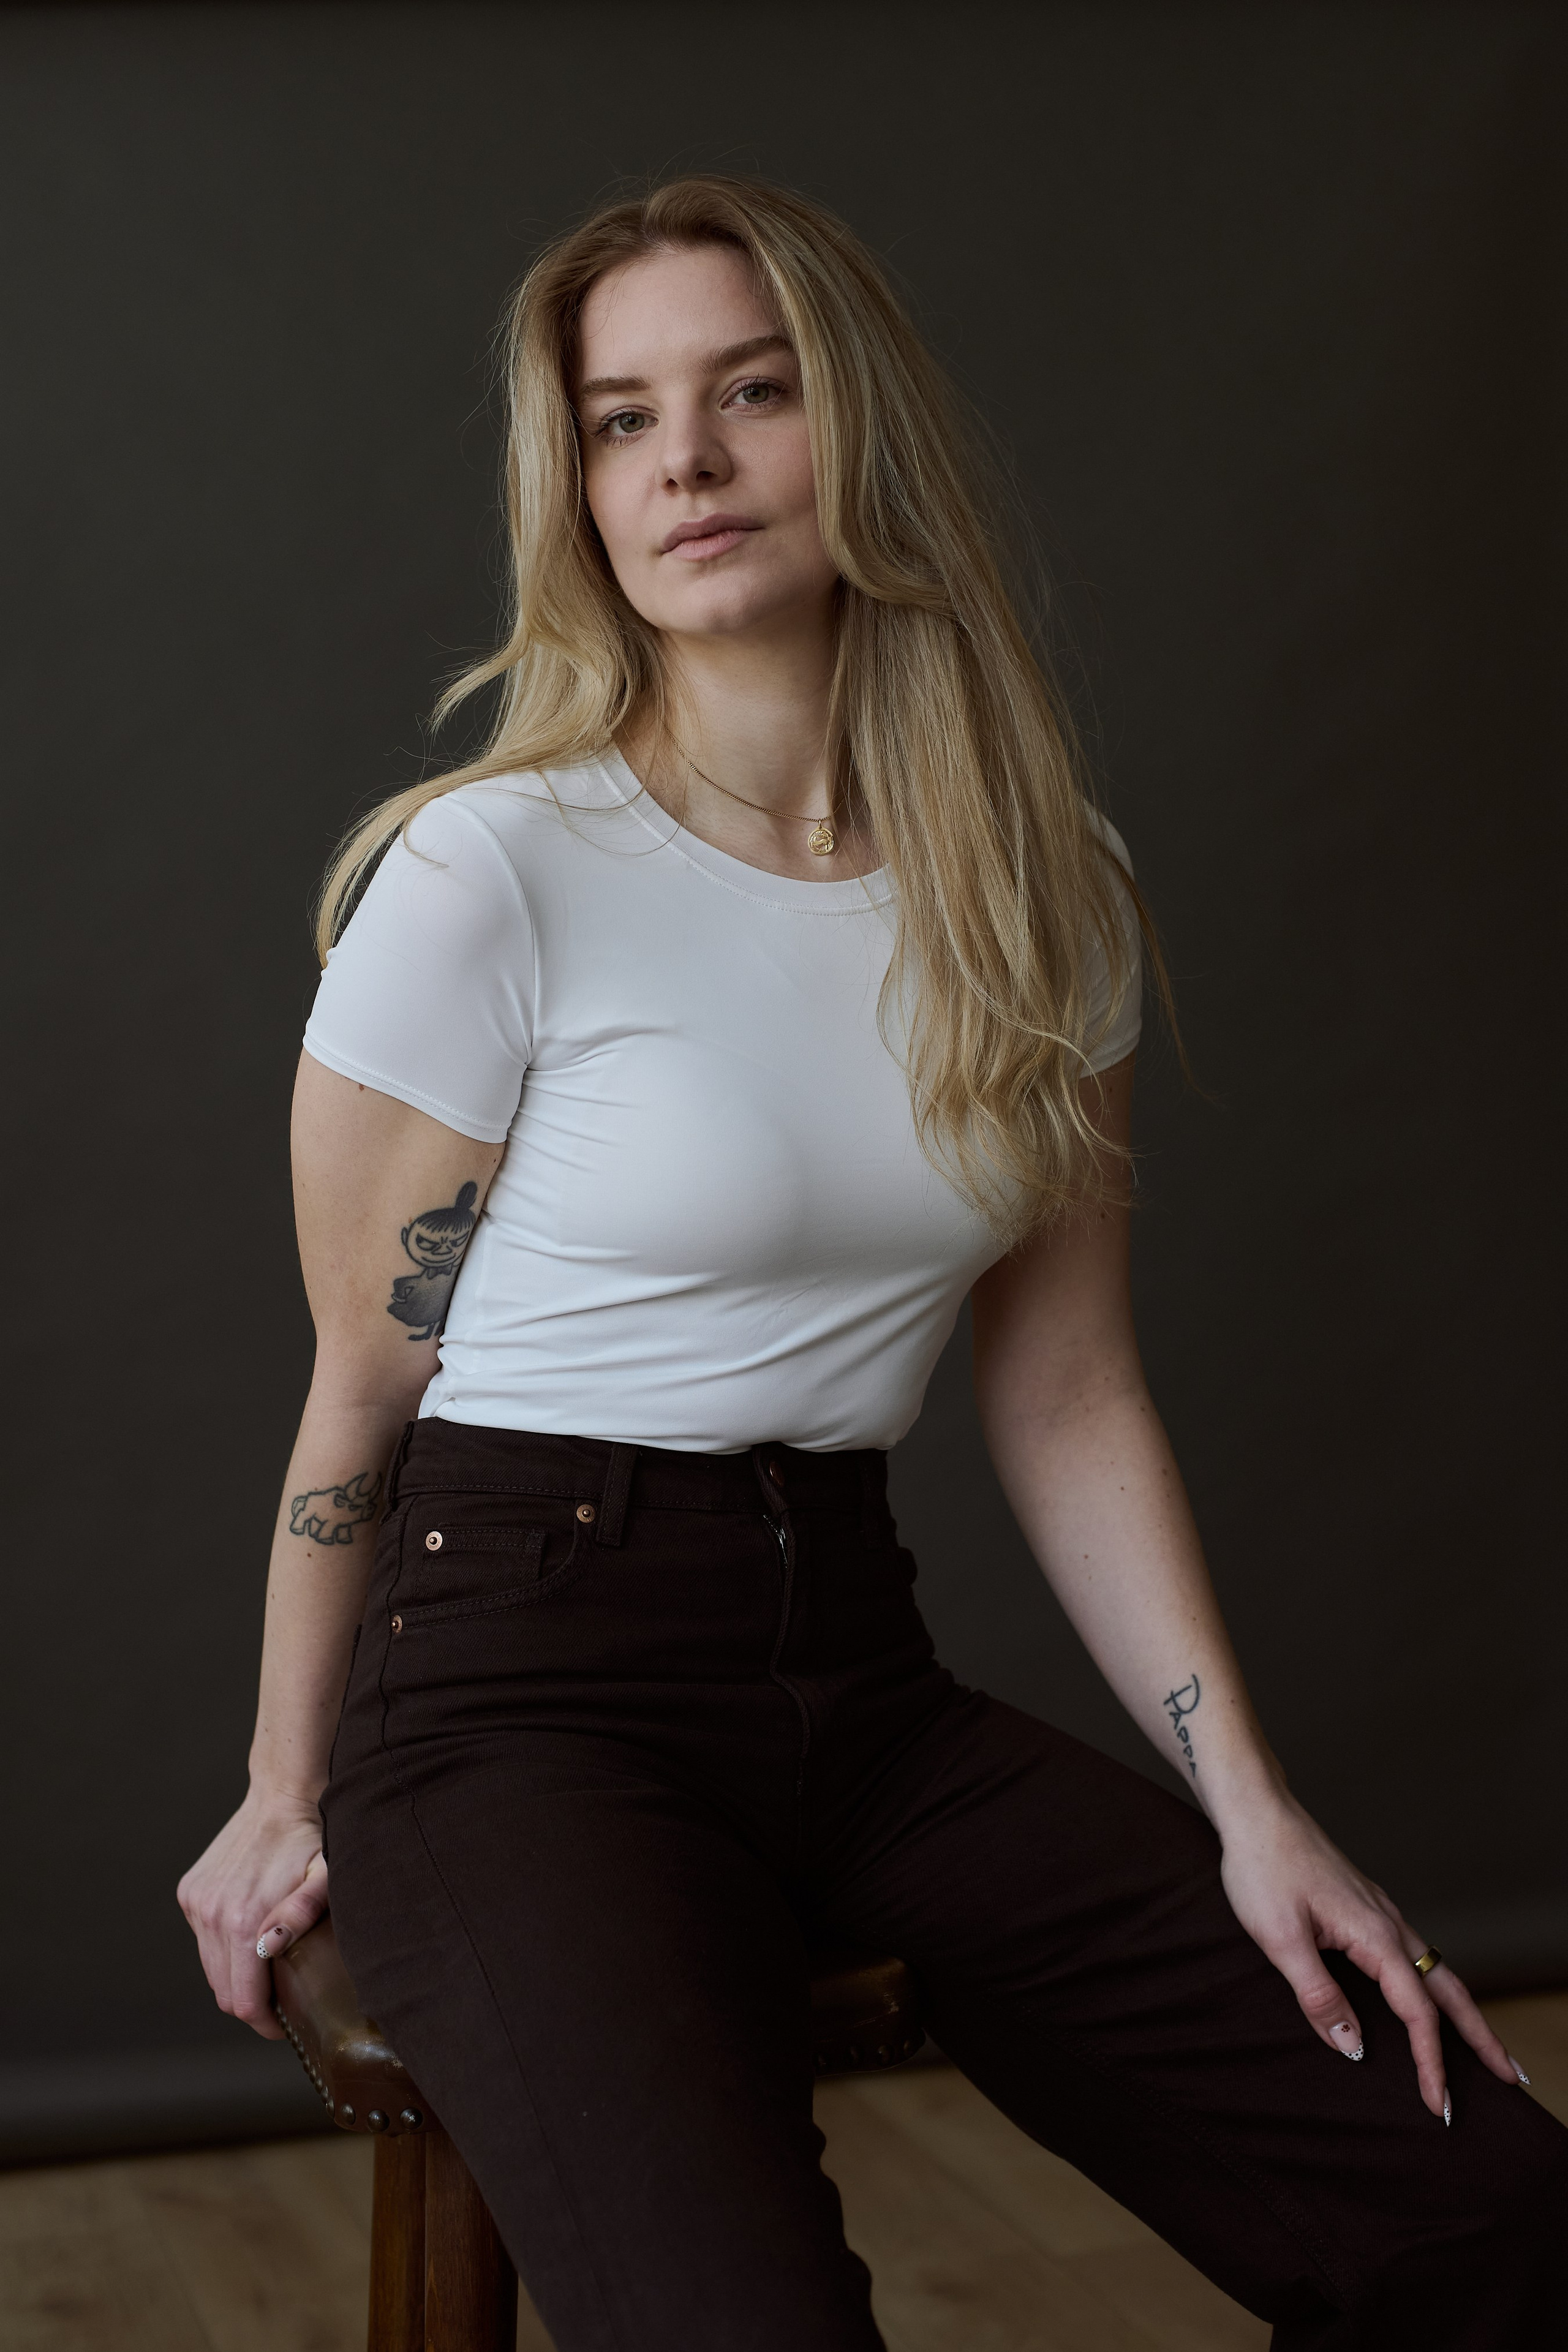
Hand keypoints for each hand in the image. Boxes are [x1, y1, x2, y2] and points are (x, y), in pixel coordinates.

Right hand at [177, 1787, 328, 2038]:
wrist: (282, 1795)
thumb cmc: (313, 1840)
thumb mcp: (324, 1877)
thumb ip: (301, 1914)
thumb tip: (272, 1948)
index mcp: (242, 1921)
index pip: (242, 2002)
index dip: (265, 2023)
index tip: (285, 2025)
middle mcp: (211, 1915)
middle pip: (223, 1991)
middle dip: (251, 2004)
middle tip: (281, 1997)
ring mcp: (196, 1903)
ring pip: (210, 1967)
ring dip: (236, 1975)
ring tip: (268, 1964)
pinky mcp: (190, 1892)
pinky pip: (203, 1938)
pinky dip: (223, 1945)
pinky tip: (250, 1928)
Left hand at [1217, 1791, 1519, 2120]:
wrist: (1256, 1812)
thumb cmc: (1262, 1869)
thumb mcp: (1280, 1939)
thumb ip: (1318, 1995)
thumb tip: (1354, 2048)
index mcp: (1375, 1936)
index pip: (1417, 2015)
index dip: (1431, 2063)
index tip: (1439, 2106)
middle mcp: (1389, 1925)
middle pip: (1450, 1991)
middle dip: (1482, 2038)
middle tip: (1511, 2079)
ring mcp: (1382, 1914)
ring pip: (1437, 1971)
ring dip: (1464, 2013)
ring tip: (1483, 2049)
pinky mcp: (1367, 1908)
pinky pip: (1415, 1957)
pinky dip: (1435, 1988)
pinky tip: (1427, 1999)